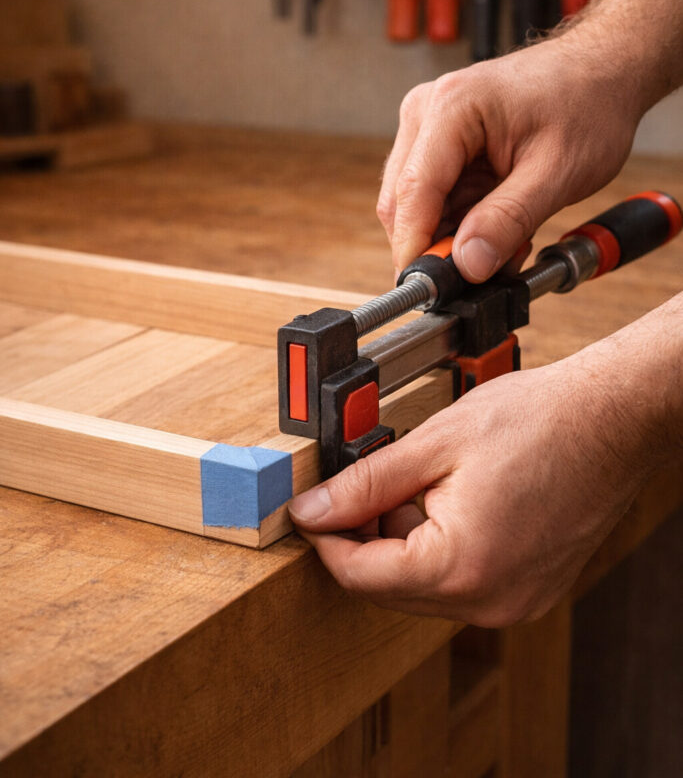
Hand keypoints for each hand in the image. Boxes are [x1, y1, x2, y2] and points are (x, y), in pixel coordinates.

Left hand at [288, 352, 651, 625]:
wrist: (610, 417)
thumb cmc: (538, 421)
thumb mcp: (433, 443)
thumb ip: (364, 484)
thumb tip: (313, 509)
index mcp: (461, 568)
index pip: (359, 576)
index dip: (325, 538)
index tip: (309, 508)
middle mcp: (489, 600)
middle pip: (390, 586)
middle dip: (365, 536)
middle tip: (362, 484)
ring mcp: (514, 600)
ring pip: (425, 584)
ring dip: (404, 540)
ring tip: (420, 481)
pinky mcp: (530, 590)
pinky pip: (461, 581)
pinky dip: (440, 547)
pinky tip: (450, 499)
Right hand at [377, 36, 640, 278]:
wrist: (602, 71)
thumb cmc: (587, 103)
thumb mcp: (556, 172)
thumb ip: (508, 220)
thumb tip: (468, 265)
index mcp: (451, 107)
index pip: (413, 193)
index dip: (417, 248)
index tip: (432, 290)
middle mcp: (427, 112)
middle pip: (404, 202)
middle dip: (438, 245)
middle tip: (484, 270)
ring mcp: (430, 126)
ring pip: (417, 205)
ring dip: (453, 235)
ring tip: (507, 242)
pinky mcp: (441, 142)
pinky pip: (436, 196)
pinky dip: (462, 222)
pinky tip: (499, 226)